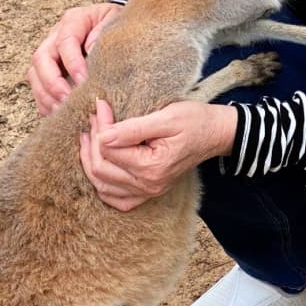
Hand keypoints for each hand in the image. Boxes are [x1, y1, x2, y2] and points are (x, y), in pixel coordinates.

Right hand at [28, 3, 122, 114]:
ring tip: (63, 110)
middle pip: (41, 58)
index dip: (72, 63)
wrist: (119, 29)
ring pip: (34, 74)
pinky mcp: (48, 71)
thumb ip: (104, 36)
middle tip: (68, 100)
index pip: (65, 41)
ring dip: (46, 95)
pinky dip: (45, 103)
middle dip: (52, 82)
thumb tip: (90, 53)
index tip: (83, 81)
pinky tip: (59, 114)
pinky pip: (38, 88)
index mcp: (74, 20)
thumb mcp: (116, 24)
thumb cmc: (117, 26)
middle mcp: (55, 36)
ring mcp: (49, 53)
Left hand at [80, 99, 237, 210]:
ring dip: (91, 161)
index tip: (102, 105)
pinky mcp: (149, 192)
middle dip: (92, 141)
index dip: (100, 126)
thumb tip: (103, 135)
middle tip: (95, 117)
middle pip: (101, 170)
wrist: (216, 133)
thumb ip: (133, 128)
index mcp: (152, 167)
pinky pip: (117, 200)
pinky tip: (99, 165)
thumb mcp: (166, 117)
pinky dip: (103, 185)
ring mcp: (148, 192)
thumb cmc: (195, 120)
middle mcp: (148, 185)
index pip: (109, 149)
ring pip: (103, 185)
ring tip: (90, 137)